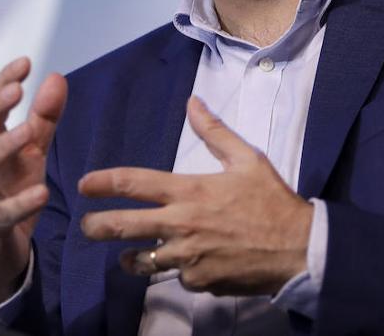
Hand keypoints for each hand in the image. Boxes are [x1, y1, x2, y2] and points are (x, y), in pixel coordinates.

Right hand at [0, 57, 66, 309]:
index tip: (25, 62)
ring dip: (2, 147)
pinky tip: (42, 192)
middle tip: (16, 90)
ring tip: (28, 132)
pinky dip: (21, 203)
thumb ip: (44, 118)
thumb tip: (56, 77)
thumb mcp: (31, 153)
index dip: (1, 82)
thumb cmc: (10, 192)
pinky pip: (2, 214)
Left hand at [79, 96, 312, 295]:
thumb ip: (215, 132)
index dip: (103, 182)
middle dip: (96, 226)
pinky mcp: (198, 282)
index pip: (134, 183)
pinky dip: (175, 271)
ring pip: (141, 260)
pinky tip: (184, 265)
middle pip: (122, 226)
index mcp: (190, 190)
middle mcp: (181, 224)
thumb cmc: (272, 201)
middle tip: (85, 225)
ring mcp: (187, 257)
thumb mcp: (247, 159)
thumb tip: (193, 102)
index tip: (84, 185)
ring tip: (124, 254)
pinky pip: (175, 277)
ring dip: (128, 257)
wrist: (298, 249)